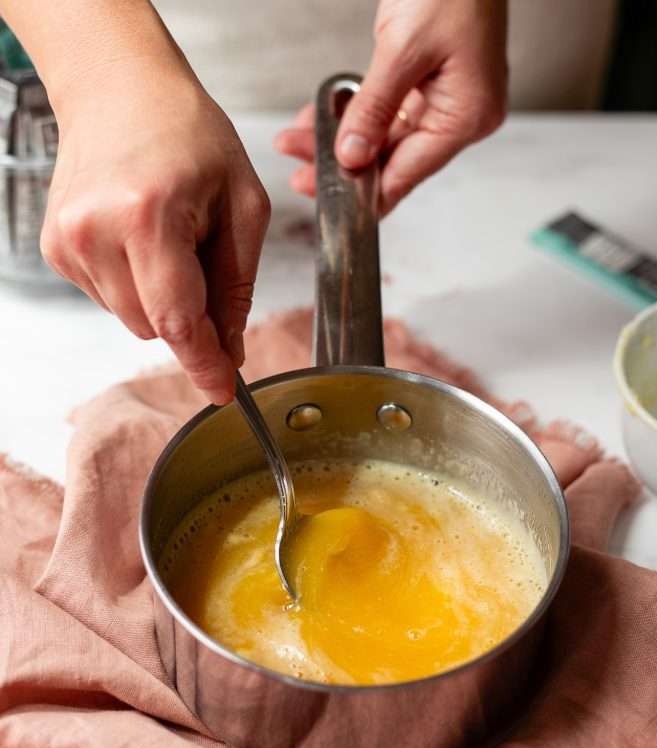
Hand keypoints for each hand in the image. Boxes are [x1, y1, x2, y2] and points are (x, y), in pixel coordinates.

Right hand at [41, 59, 269, 403]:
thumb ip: (237, 286)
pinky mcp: (54, 249)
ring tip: (166, 237)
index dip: (204, 363)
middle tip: (202, 257)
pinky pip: (109, 300)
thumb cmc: (189, 135)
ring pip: (132, 320)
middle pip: (155, 328)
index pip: (177, 320)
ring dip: (160, 298)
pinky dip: (133, 283)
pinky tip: (137, 238)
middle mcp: (96, 232)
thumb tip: (231, 352)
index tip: (223, 390)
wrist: (119, 88)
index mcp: (149, 216)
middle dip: (189, 315)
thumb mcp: (242, 204)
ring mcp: (67, 242)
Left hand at [274, 0, 506, 214]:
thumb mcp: (403, 48)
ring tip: (300, 143)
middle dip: (345, 165)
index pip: (409, 172)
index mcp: (468, 115)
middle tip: (301, 174)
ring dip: (343, 139)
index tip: (330, 202)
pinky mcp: (430, 82)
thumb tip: (352, 156)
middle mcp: (462, 114)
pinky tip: (323, 119)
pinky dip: (356, 114)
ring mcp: (447, 98)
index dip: (367, 192)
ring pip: (385, 137)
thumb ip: (374, 107)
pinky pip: (388, 111)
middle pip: (394, 158)